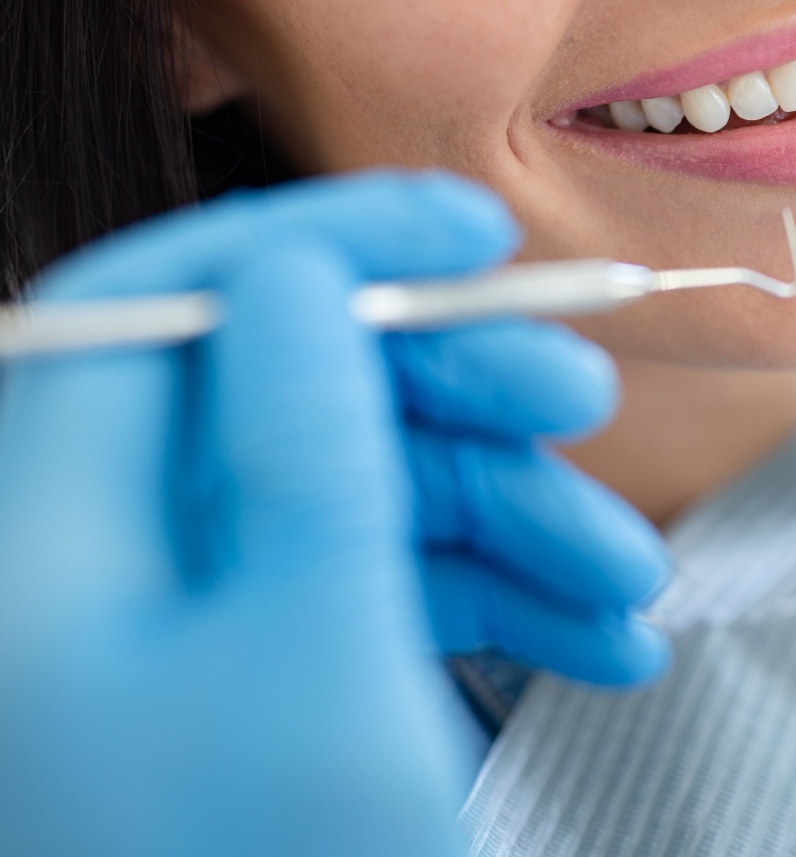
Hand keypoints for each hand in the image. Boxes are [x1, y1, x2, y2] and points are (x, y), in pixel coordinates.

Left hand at [0, 173, 670, 856]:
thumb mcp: (312, 647)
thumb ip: (304, 439)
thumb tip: (303, 269)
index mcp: (56, 540)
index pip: (171, 307)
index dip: (321, 241)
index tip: (469, 228)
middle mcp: (115, 568)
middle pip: (293, 399)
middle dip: (454, 394)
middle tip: (582, 400)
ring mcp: (205, 630)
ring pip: (366, 499)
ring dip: (512, 518)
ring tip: (623, 575)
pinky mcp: (281, 684)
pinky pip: (390, 592)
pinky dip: (498, 600)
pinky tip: (601, 636)